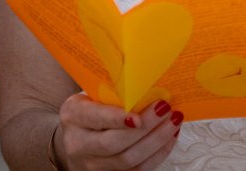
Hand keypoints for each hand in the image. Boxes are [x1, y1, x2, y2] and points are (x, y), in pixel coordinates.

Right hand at [55, 94, 182, 170]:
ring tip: (173, 121)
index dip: (116, 119)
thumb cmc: (90, 110)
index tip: (137, 116)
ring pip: (129, 161)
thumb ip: (112, 93)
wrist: (76, 138)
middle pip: (113, 144)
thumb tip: (148, 83)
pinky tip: (169, 137)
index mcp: (72, 116)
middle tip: (165, 109)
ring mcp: (93, 165)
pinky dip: (157, 154)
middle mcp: (78, 144)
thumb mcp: (91, 95)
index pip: (94, 118)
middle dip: (145, 128)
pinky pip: (138, 170)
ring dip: (156, 141)